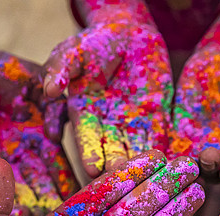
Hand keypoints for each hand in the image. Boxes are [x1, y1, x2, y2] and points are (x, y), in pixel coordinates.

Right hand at [43, 3, 171, 177]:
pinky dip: (165, 151)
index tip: (93, 168)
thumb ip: (62, 69)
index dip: (90, 153)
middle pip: (112, 150)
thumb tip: (49, 89)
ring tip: (147, 177)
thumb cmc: (94, 43)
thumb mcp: (74, 52)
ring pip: (136, 149)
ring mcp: (132, 125)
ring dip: (141, 164)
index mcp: (83, 115)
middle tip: (122, 178)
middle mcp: (106, 127)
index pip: (86, 138)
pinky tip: (171, 164)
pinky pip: (160, 137)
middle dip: (116, 166)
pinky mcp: (155, 119)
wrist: (128, 34)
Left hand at [170, 7, 219, 183]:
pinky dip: (166, 158)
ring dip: (191, 166)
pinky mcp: (176, 138)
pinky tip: (165, 156)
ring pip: (192, 166)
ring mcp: (197, 148)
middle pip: (215, 175)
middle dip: (213, 172)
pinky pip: (170, 153)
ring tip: (195, 154)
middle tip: (211, 160)